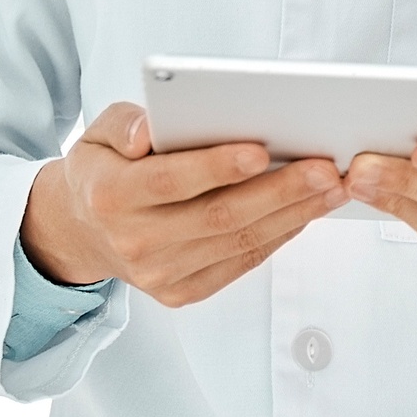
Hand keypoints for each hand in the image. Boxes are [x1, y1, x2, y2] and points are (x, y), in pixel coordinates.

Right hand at [21, 102, 345, 308]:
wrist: (85, 230)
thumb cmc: (105, 169)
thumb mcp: (99, 133)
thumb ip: (123, 124)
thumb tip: (146, 132)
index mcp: (110, 197)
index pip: (170, 181)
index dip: (216, 167)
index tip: (261, 149)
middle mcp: (135, 242)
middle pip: (217, 216)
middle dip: (278, 192)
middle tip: (325, 169)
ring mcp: (160, 275)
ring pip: (238, 242)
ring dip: (293, 214)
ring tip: (332, 187)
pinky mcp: (182, 292)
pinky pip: (241, 262)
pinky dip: (279, 236)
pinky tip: (307, 211)